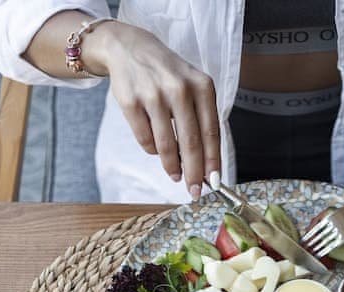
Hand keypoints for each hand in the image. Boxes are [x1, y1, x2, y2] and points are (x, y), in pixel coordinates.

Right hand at [90, 22, 220, 194]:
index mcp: (201, 85)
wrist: (129, 48)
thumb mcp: (192, 88)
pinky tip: (155, 146)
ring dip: (172, 166)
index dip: (213, 161)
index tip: (214, 183)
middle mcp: (179, 88)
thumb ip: (201, 122)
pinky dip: (152, 150)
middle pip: (190, 143)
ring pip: (166, 145)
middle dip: (194, 173)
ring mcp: (153, 94)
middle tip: (195, 191)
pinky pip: (145, 140)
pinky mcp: (130, 101)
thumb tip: (206, 167)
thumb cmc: (168, 75)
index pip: (211, 132)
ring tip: (175, 174)